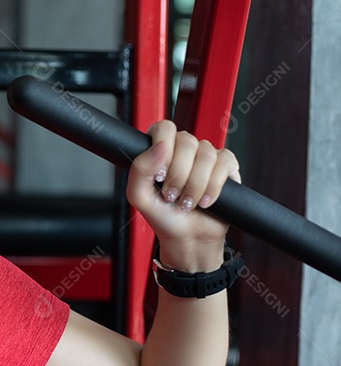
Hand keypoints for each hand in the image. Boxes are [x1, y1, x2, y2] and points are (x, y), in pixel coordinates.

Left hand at [127, 120, 240, 271]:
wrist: (188, 238)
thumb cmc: (162, 216)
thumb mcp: (139, 196)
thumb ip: (139, 169)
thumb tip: (159, 147)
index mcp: (160, 151)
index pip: (164, 128)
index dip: (164, 147)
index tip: (160, 173)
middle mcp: (183, 151)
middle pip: (187, 141)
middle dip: (179, 174)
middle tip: (172, 195)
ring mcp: (205, 157)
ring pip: (206, 154)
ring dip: (195, 185)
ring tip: (187, 202)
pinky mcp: (226, 167)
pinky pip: (225, 163)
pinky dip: (214, 186)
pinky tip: (206, 200)